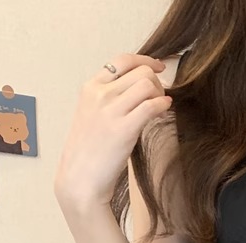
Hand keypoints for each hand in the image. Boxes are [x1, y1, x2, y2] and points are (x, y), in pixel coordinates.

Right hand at [54, 53, 172, 212]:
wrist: (80, 180)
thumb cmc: (90, 154)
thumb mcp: (93, 117)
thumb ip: (110, 101)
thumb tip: (137, 92)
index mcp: (90, 88)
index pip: (122, 60)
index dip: (146, 61)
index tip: (159, 68)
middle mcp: (99, 94)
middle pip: (140, 71)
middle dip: (157, 81)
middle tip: (161, 97)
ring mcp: (110, 111)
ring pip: (147, 84)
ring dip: (161, 93)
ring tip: (161, 108)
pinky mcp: (123, 129)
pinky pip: (151, 105)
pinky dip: (163, 105)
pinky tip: (165, 111)